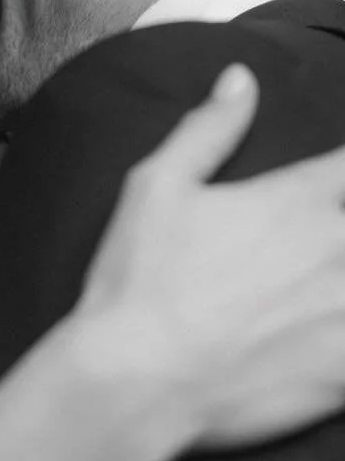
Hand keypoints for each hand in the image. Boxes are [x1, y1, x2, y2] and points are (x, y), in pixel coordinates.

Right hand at [74, 64, 344, 455]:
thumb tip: (242, 77)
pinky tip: (336, 335)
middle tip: (329, 251)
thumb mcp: (154, 188)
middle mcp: (338, 246)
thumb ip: (208, 130)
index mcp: (300, 199)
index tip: (336, 187)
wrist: (135, 383)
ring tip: (336, 288)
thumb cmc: (137, 282)